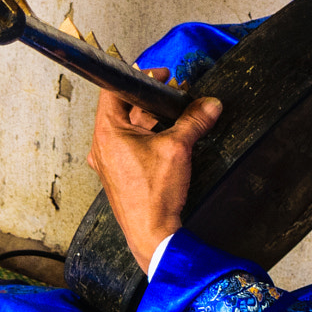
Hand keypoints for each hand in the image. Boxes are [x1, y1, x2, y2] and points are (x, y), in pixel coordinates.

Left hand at [86, 68, 224, 268]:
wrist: (153, 235)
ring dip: (152, 119)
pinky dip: (149, 137)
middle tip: (174, 95)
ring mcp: (109, 161)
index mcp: (107, 133)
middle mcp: (102, 146)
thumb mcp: (178, 149)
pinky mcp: (119, 174)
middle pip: (123, 109)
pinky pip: (132, 146)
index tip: (160, 76)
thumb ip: (194, 121)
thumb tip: (209, 105)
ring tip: (178, 117)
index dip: (139, 77)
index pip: (114, 90)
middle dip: (151, 100)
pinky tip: (171, 140)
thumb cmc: (153, 198)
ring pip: (130, 128)